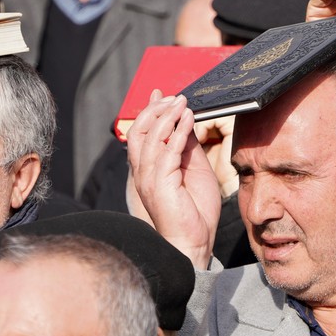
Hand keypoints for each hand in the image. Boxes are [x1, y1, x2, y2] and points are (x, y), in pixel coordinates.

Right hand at [125, 94, 221, 268]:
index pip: (142, 133)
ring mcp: (149, 179)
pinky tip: (187, 120)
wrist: (195, 241)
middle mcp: (143, 172)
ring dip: (168, 116)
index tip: (160, 94)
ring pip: (151, 138)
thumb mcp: (194, 168)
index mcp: (148, 169)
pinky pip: (167, 152)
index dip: (149, 111)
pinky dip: (177, 133)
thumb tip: (186, 119)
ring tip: (182, 103)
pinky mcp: (160, 185)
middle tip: (174, 97)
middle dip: (156, 110)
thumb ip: (187, 145)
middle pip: (140, 131)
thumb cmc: (195, 211)